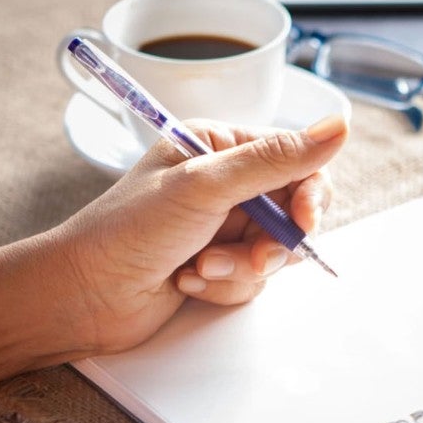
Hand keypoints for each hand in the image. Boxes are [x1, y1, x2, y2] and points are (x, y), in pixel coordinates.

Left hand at [50, 113, 348, 354]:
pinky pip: (251, 279)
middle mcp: (223, 182)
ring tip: (199, 270)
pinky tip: (186, 282)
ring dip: (239, 268)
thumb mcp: (206, 186)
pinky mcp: (216, 265)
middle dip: (271, 242)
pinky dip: (223, 286)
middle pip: (291, 211)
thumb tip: (339, 125)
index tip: (304, 222)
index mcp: (218, 145)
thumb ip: (276, 159)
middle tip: (252, 258)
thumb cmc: (127, 230)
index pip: (294, 160)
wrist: (83, 297)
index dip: (308, 194)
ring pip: (273, 251)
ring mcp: (220, 226)